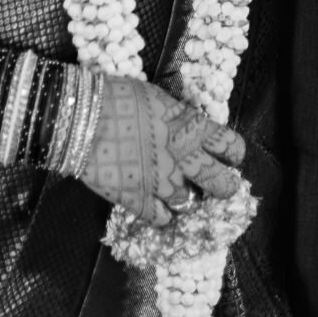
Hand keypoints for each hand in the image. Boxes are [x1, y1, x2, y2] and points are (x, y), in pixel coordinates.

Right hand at [76, 75, 245, 226]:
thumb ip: (178, 119)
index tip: (233, 157)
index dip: (234, 153)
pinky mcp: (140, 202)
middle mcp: (183, 158)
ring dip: (186, 198)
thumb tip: (188, 129)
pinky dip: (162, 215)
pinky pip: (162, 219)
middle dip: (224, 186)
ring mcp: (162, 183)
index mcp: (190, 127)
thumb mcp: (158, 99)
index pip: (228, 144)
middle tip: (223, 186)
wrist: (84, 119)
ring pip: (189, 203)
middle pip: (219, 182)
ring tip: (179, 192)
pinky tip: (158, 207)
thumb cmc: (118, 97)